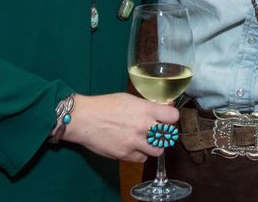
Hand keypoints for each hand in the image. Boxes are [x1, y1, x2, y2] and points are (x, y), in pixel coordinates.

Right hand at [61, 92, 180, 161]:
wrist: (84, 119)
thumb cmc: (104, 105)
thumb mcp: (129, 99)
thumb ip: (147, 106)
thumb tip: (163, 108)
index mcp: (145, 109)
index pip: (173, 117)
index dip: (171, 118)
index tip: (167, 119)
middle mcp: (143, 126)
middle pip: (168, 136)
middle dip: (164, 134)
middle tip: (157, 131)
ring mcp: (134, 142)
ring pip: (158, 151)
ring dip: (154, 146)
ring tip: (145, 140)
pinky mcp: (125, 154)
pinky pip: (142, 158)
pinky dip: (140, 154)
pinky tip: (133, 146)